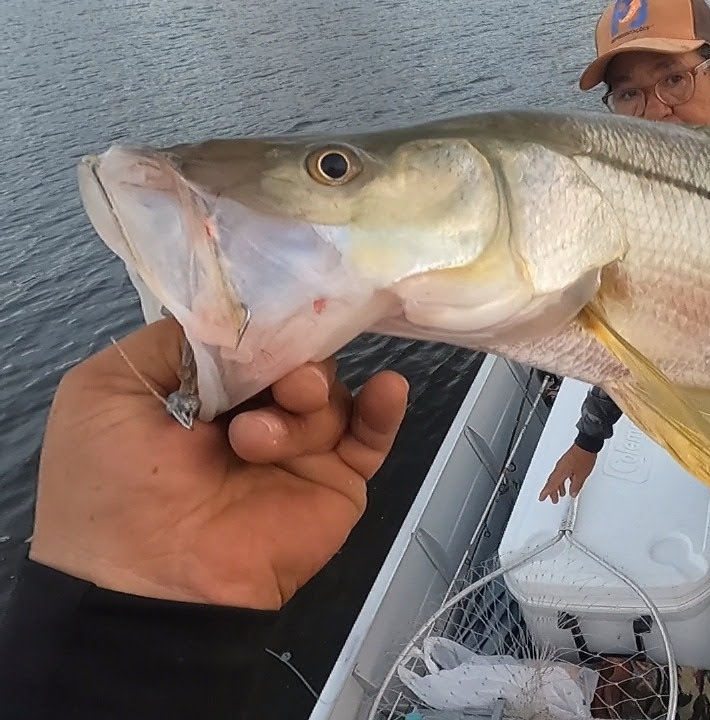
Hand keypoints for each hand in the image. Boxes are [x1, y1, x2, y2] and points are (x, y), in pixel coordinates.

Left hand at [29, 317, 408, 609]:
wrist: (150, 582)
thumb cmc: (112, 484)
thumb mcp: (108, 390)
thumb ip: (173, 341)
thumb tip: (242, 320)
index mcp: (200, 387)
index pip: (248, 334)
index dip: (260, 321)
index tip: (267, 317)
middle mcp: (252, 410)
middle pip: (295, 355)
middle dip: (288, 360)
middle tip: (273, 386)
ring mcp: (299, 446)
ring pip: (328, 390)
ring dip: (303, 402)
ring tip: (258, 441)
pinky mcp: (337, 482)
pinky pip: (373, 434)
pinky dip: (385, 408)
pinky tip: (388, 388)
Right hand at [538, 444, 597, 502]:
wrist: (587, 444)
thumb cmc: (583, 457)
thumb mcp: (581, 476)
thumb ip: (576, 486)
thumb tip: (573, 492)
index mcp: (560, 472)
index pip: (551, 485)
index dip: (546, 493)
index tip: (541, 498)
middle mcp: (559, 467)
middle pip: (553, 482)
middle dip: (552, 491)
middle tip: (554, 499)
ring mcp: (563, 463)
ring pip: (558, 477)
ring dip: (558, 486)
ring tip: (562, 493)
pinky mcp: (567, 460)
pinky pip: (562, 472)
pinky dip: (563, 479)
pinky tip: (569, 482)